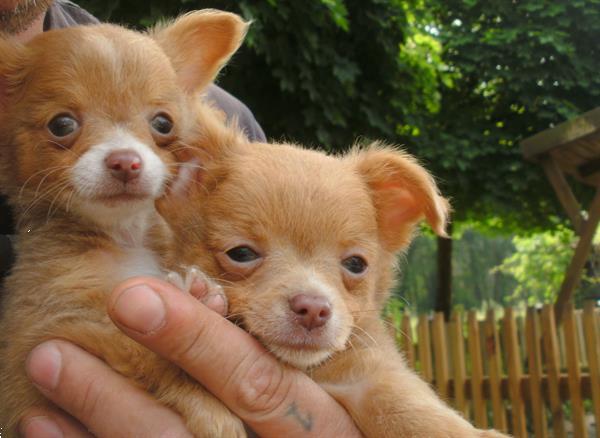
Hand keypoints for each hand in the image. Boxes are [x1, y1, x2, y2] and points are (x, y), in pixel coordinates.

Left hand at [21, 277, 360, 436]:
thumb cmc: (358, 419)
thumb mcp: (360, 384)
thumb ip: (316, 346)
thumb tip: (221, 290)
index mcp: (326, 424)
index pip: (260, 382)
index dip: (198, 340)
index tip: (138, 295)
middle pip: (201, 432)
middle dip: (125, 394)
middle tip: (57, 347)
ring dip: (99, 421)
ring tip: (46, 373)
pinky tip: (47, 427)